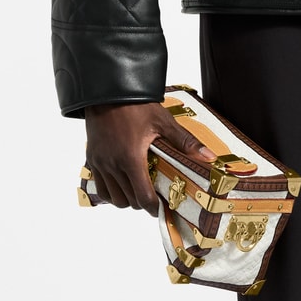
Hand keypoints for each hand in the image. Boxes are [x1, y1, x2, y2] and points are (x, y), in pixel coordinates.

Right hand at [82, 100, 216, 213]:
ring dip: (126, 199)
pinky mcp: (92, 159)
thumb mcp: (163, 122)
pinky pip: (100, 187)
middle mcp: (113, 165)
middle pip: (128, 201)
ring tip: (137, 191)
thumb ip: (185, 142)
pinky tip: (122, 184)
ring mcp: (100, 163)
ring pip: (112, 198)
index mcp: (131, 159)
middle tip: (153, 197)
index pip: (142, 197)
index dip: (153, 208)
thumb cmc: (135, 105)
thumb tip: (208, 156)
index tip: (161, 209)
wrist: (108, 91)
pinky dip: (111, 191)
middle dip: (142, 203)